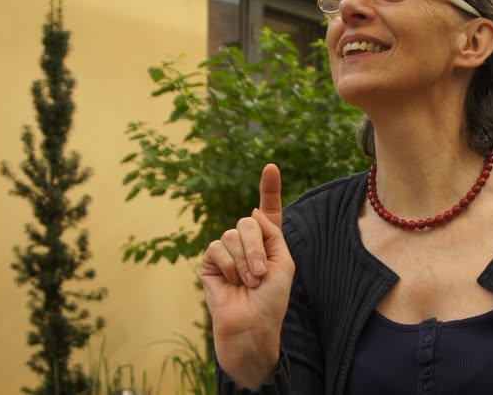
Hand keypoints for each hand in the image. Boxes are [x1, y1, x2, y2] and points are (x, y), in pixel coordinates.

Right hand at [199, 163, 294, 388]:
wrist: (252, 325)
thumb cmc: (272, 299)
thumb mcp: (283, 262)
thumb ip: (271, 234)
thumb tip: (251, 211)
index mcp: (269, 241)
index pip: (268, 210)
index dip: (269, 188)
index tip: (271, 167)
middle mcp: (247, 242)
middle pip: (248, 222)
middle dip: (256, 248)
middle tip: (260, 274)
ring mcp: (227, 250)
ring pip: (232, 234)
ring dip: (244, 261)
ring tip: (248, 282)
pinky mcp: (209, 261)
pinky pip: (217, 247)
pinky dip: (228, 265)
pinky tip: (231, 282)